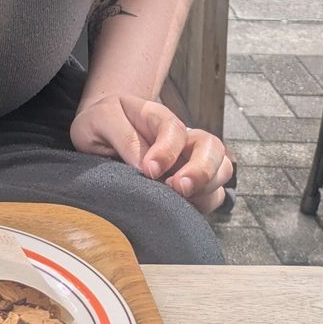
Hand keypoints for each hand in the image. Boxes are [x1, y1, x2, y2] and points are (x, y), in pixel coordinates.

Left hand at [70, 93, 232, 214]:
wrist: (102, 132)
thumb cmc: (102, 123)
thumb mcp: (101, 119)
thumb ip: (121, 136)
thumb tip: (142, 165)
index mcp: (158, 117)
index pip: (175, 130)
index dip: (166, 151)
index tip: (149, 170)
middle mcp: (181, 137)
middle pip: (212, 147)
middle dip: (201, 170)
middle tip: (177, 187)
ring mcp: (190, 159)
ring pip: (221, 169)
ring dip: (208, 186)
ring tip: (182, 198)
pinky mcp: (192, 183)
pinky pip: (214, 193)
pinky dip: (205, 201)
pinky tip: (182, 206)